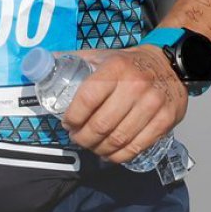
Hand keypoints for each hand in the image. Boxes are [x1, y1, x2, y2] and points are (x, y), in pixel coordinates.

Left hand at [62, 44, 187, 163]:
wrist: (169, 64)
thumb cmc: (129, 63)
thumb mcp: (102, 55)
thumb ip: (74, 60)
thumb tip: (40, 64)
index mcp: (115, 68)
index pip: (87, 99)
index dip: (72, 118)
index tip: (67, 124)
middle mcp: (135, 85)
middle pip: (101, 125)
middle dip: (83, 138)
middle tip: (78, 139)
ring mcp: (152, 104)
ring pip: (118, 139)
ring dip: (99, 150)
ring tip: (92, 147)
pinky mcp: (166, 120)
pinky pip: (137, 147)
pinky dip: (119, 156)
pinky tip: (110, 153)